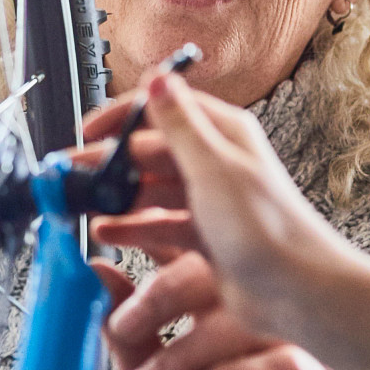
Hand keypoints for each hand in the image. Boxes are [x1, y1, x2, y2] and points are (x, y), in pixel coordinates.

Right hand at [90, 73, 369, 369]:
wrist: (298, 293)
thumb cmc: (267, 229)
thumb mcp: (214, 168)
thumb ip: (180, 124)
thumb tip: (158, 76)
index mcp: (223, 134)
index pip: (163, 109)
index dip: (121, 117)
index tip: (87, 130)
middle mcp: (216, 162)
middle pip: (151, 152)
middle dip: (109, 162)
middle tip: (70, 176)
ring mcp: (210, 201)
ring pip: (151, 190)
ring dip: (115, 196)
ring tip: (79, 205)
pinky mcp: (206, 237)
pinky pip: (159, 225)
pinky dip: (132, 228)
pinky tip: (105, 233)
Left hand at [101, 253, 351, 369]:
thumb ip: (127, 332)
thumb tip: (96, 267)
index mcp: (231, 312)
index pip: (203, 249)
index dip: (158, 230)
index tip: (110, 233)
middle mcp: (273, 326)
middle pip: (229, 270)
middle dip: (163, 293)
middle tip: (126, 329)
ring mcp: (304, 360)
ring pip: (250, 318)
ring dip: (183, 353)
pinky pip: (283, 369)